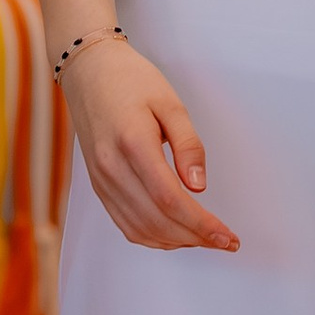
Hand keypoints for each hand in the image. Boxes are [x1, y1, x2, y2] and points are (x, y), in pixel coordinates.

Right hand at [64, 33, 239, 251]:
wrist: (88, 73)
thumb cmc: (130, 81)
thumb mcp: (171, 103)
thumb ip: (188, 145)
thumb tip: (199, 186)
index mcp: (133, 143)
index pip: (170, 199)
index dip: (201, 224)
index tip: (226, 236)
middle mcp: (112, 168)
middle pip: (157, 220)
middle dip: (196, 237)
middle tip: (225, 240)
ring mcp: (101, 180)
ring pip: (140, 229)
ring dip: (176, 241)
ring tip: (205, 238)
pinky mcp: (99, 186)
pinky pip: (125, 224)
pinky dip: (153, 237)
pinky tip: (176, 233)